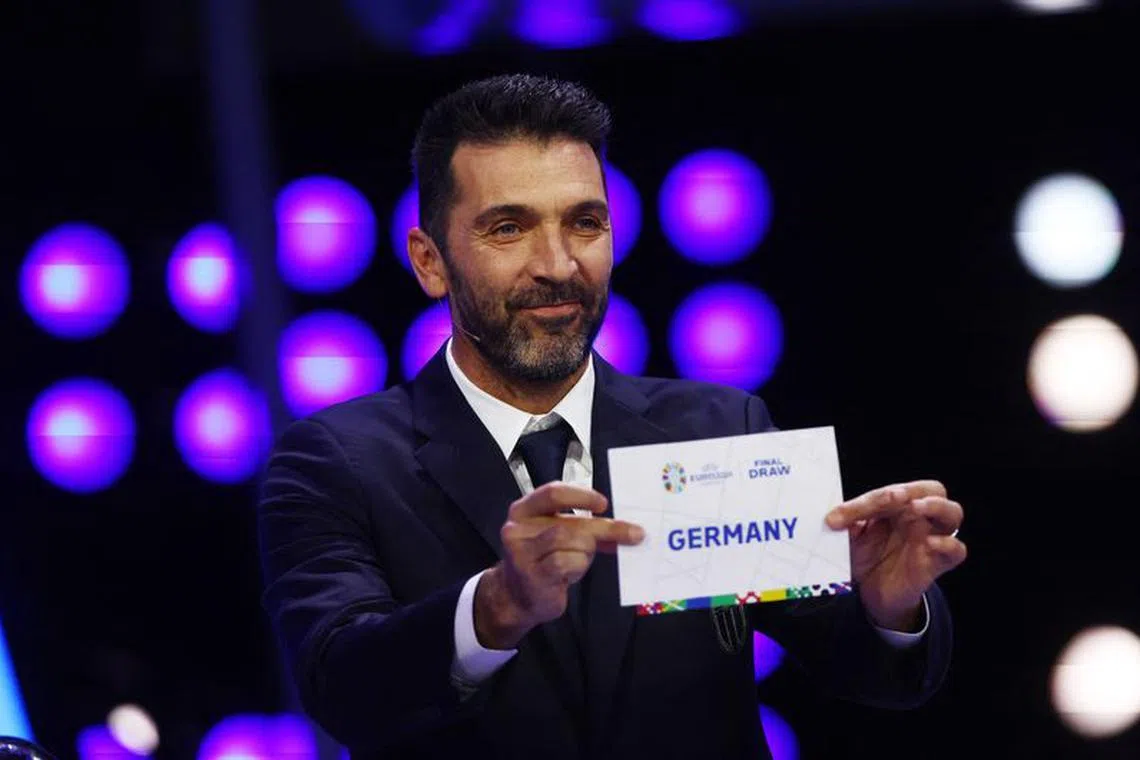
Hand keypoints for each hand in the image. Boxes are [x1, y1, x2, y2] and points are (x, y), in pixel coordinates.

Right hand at [474, 482, 644, 648]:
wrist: (517, 597)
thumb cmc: (542, 561)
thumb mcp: (558, 537)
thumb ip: (583, 527)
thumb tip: (623, 528)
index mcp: (523, 511)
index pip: (553, 493)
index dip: (581, 496)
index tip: (603, 504)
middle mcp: (517, 529)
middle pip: (569, 522)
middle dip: (605, 528)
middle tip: (633, 533)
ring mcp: (522, 553)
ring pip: (571, 541)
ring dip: (586, 551)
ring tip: (581, 559)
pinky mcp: (532, 575)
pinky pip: (566, 562)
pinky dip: (578, 566)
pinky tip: (572, 572)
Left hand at [825, 480, 966, 630]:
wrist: (873, 593)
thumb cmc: (867, 557)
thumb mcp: (852, 538)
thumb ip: (847, 524)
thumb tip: (832, 516)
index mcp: (898, 506)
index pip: (891, 492)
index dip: (866, 501)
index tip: (837, 517)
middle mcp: (918, 517)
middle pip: (932, 490)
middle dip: (911, 490)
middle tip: (893, 497)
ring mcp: (932, 537)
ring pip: (953, 512)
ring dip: (936, 506)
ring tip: (916, 508)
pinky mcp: (938, 563)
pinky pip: (957, 549)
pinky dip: (948, 544)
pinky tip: (930, 543)